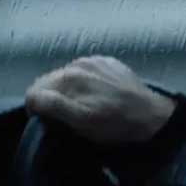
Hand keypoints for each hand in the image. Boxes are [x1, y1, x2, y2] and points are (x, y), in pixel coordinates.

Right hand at [25, 56, 175, 143]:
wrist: (153, 116)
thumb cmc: (117, 124)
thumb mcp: (82, 122)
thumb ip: (53, 106)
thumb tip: (33, 98)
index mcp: (68, 78)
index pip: (33, 92)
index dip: (36, 110)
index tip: (48, 122)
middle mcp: (78, 64)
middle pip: (48, 82)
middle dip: (51, 99)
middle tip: (65, 116)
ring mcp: (94, 61)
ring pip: (66, 75)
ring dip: (68, 90)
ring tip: (84, 105)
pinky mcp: (108, 62)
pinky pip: (86, 70)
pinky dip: (86, 82)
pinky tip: (98, 95)